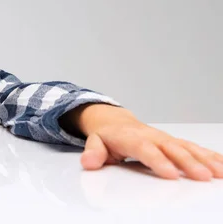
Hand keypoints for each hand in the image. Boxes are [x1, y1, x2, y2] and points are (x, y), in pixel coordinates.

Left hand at [81, 120, 222, 180]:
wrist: (115, 121)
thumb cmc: (107, 135)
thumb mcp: (94, 141)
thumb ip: (93, 152)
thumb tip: (88, 162)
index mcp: (131, 137)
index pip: (145, 149)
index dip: (158, 161)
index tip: (170, 174)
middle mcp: (152, 136)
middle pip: (172, 148)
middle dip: (188, 162)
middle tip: (202, 176)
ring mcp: (165, 138)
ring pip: (187, 147)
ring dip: (205, 159)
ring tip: (219, 172)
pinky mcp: (175, 142)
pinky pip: (195, 148)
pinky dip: (210, 156)